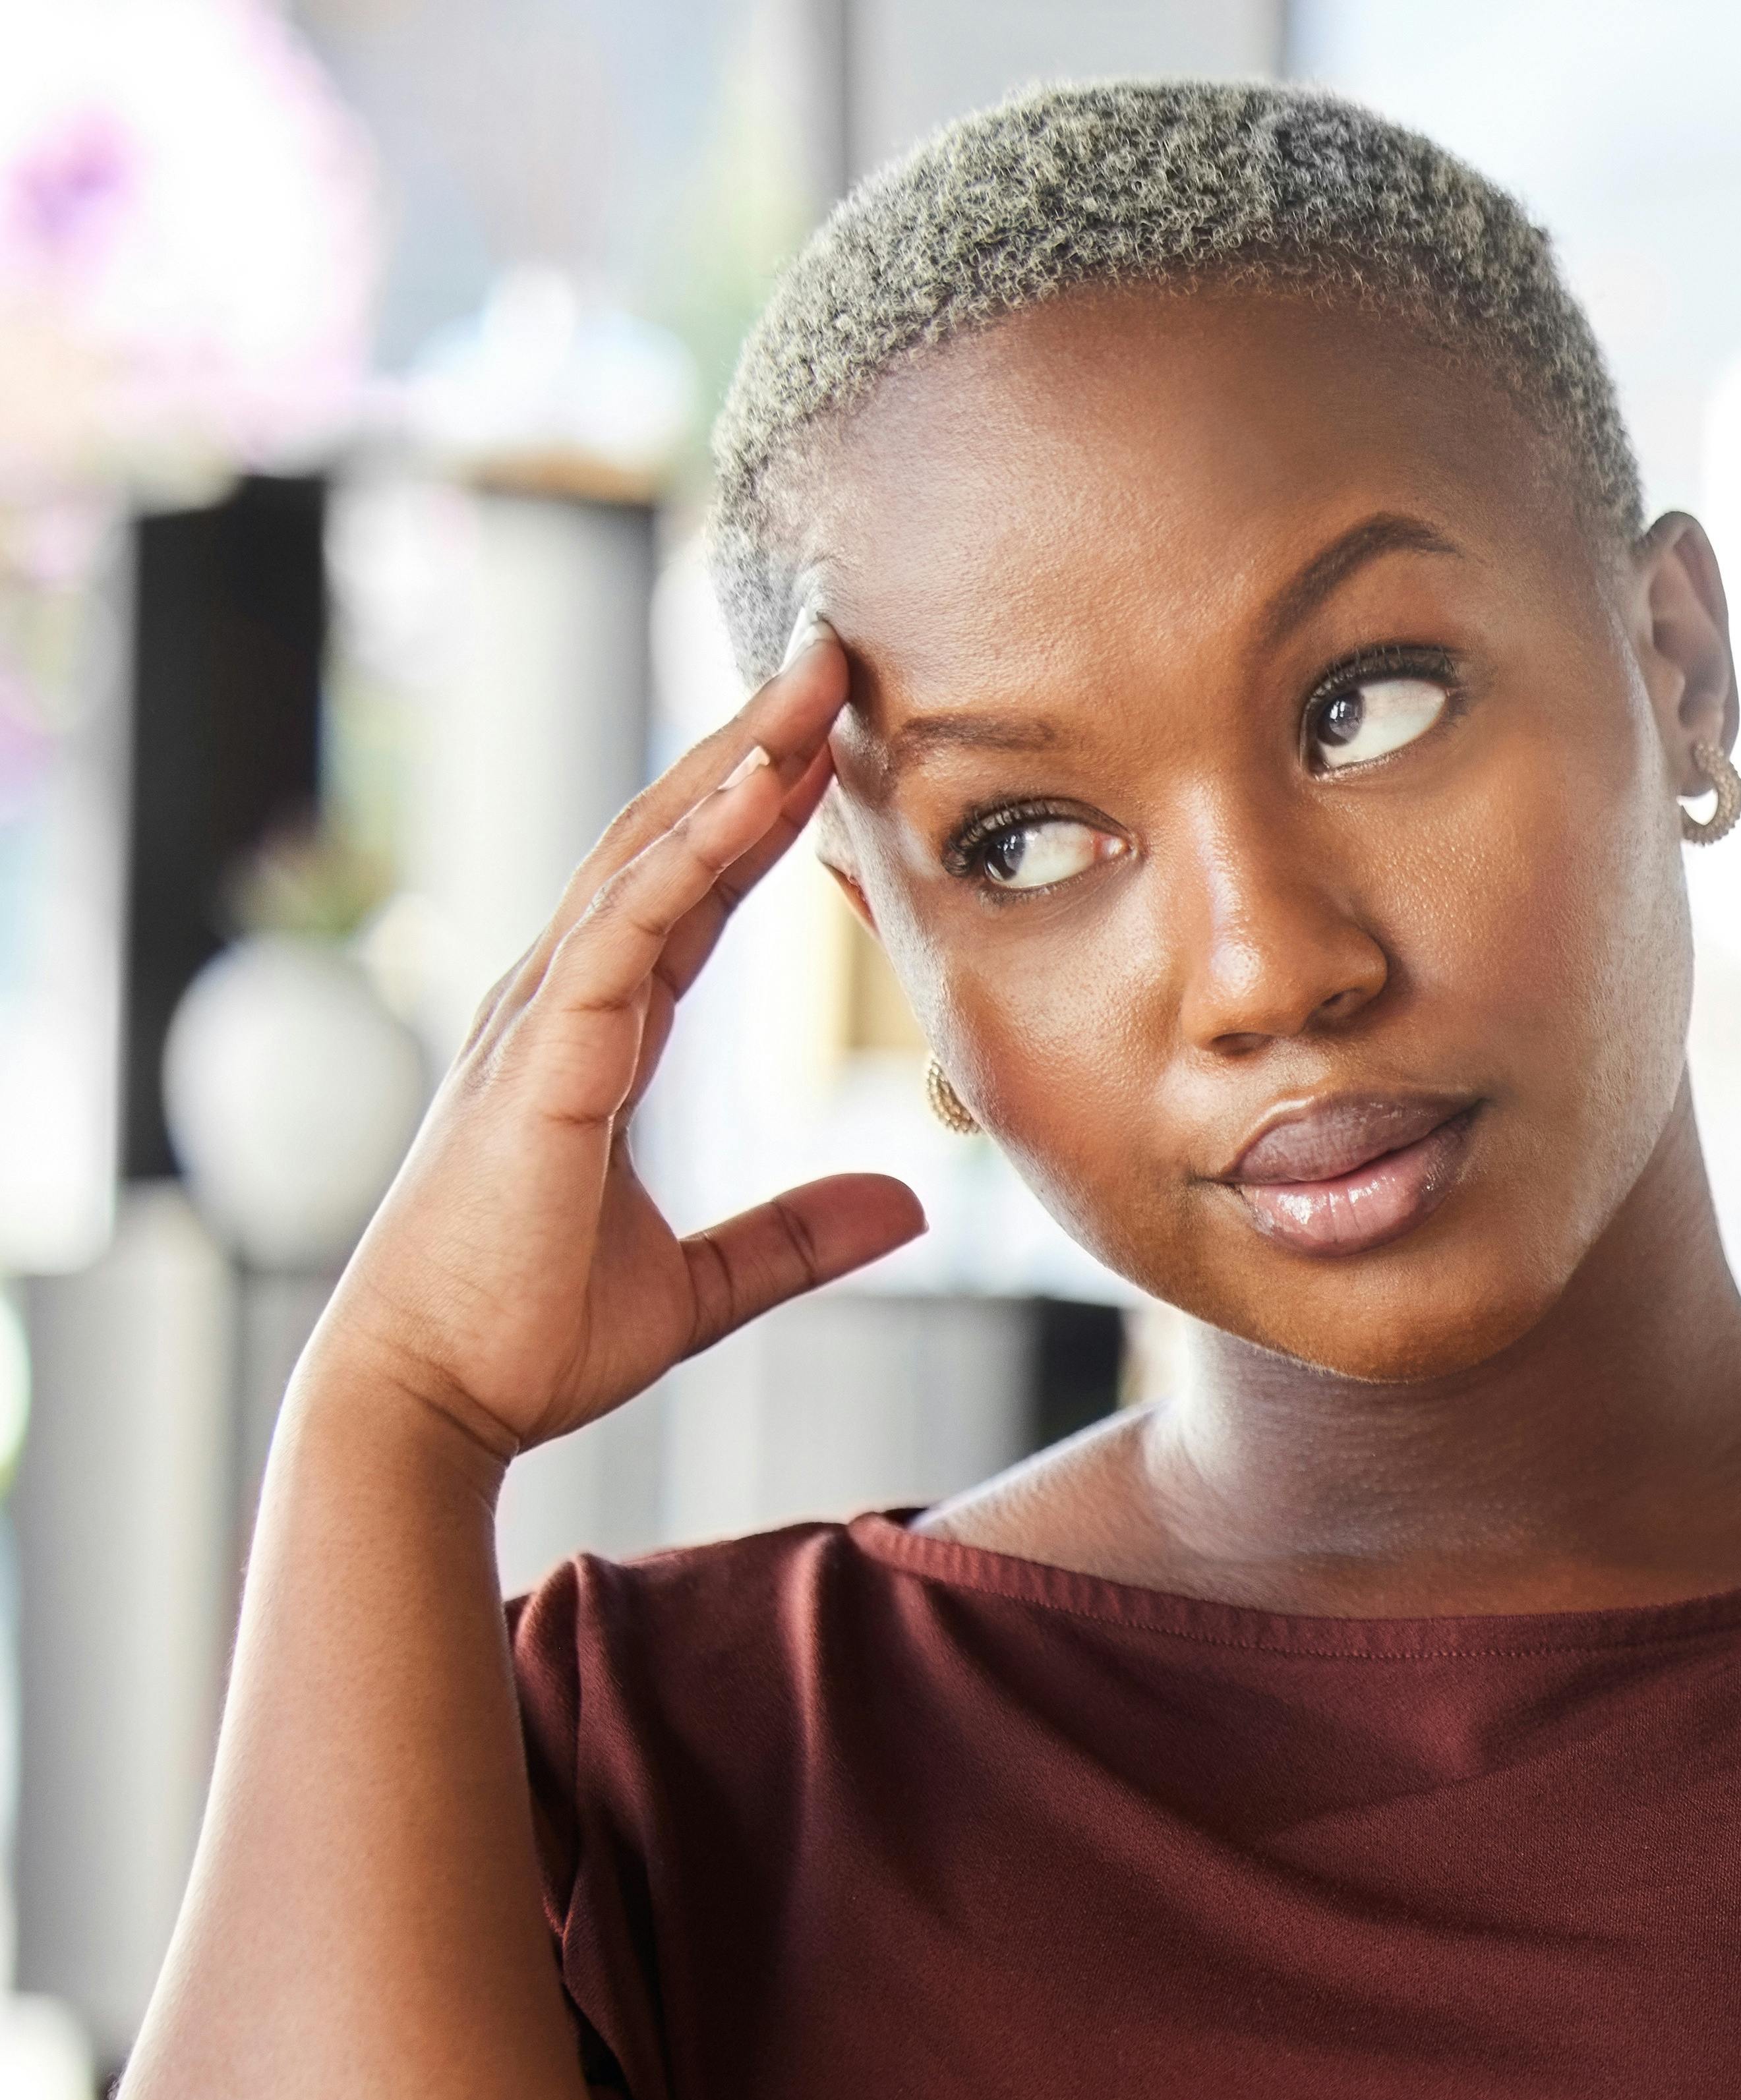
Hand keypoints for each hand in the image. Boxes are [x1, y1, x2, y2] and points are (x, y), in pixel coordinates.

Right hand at [307, 629, 922, 1473]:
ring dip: (733, 762)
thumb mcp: (699, 1285)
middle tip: (834, 658)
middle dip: (750, 746)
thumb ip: (796, 1236)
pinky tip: (755, 786)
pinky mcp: (543, 1057)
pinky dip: (692, 851)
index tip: (832, 746)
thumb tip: (905, 1207)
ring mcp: (541, 1019)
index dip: (759, 816)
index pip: (690, 894)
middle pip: (669, 841)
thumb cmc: (529, 1339)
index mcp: (594, 1038)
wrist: (434, 1400)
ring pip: (649, 855)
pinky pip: (628, 926)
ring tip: (813, 680)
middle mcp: (559, 1003)